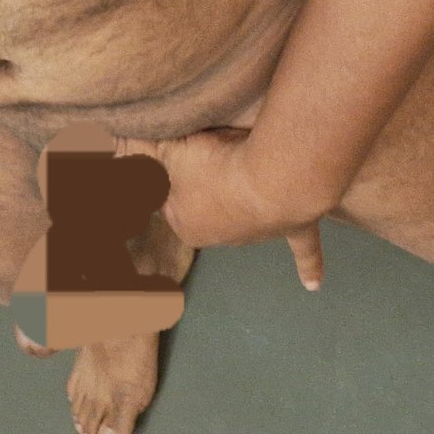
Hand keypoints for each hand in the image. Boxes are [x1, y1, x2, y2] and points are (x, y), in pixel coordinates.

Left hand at [114, 127, 326, 291]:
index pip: (166, 195)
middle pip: (205, 205)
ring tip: (243, 166)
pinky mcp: (294, 229)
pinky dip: (309, 267)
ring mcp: (257, 235)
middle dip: (202, 182)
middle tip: (208, 149)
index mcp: (185, 222)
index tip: (167, 150)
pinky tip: (313, 285)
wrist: (272, 176)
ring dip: (244, 201)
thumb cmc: (215, 165)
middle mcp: (219, 236)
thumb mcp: (168, 149)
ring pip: (245, 218)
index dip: (165, 169)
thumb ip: (146, 149)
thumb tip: (119, 148)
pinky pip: (303, 252)